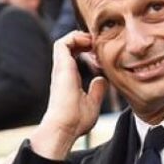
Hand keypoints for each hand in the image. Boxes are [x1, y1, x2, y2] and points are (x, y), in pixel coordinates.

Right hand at [30, 31, 106, 159]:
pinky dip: (75, 38)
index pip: (74, 56)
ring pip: (65, 42)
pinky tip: (89, 44)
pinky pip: (63, 43)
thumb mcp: (93, 103)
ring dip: (80, 37)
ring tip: (94, 42)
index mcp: (69, 78)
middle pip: (69, 46)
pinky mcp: (61, 66)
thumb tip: (102, 80)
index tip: (101, 54)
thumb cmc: (76, 120)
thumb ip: (97, 90)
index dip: (87, 50)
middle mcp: (63, 71)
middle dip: (85, 40)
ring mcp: (61, 68)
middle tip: (100, 44)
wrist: (65, 126)